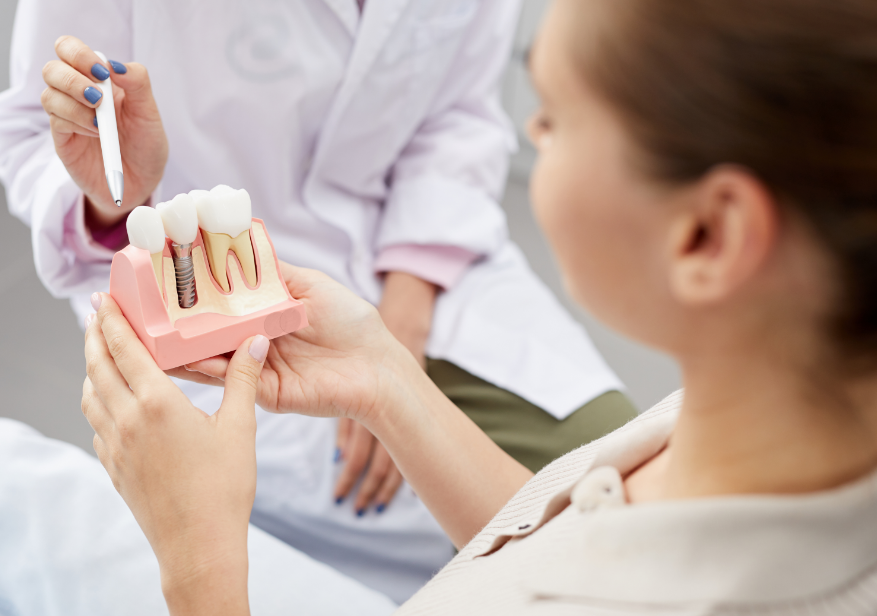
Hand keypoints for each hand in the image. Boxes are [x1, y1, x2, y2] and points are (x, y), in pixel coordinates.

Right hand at [41, 36, 167, 229]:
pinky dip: (77, 123)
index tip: (103, 73)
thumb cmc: (146, 145)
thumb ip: (137, 84)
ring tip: (101, 123)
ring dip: (76, 105)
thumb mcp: (149, 113)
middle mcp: (78, 94)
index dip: (79, 54)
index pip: (70, 49)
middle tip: (98, 97)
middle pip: (52, 69)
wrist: (142, 182)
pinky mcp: (63, 138)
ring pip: (49, 95)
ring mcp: (68, 116)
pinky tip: (96, 133)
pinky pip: (56, 121)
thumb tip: (115, 65)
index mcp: (98, 80)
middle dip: (73, 79)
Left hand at [82, 292, 265, 613]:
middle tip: (96, 316)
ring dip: (92, 369)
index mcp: (157, 404)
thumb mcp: (240, 429)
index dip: (111, 320)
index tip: (102, 298)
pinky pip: (96, 424)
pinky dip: (97, 402)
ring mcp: (115, 446)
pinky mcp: (114, 467)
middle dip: (94, 337)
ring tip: (101, 355)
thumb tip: (256, 341)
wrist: (198, 545)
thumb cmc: (223, 489)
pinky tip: (113, 404)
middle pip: (97, 367)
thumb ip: (243, 380)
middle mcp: (127, 420)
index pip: (124, 350)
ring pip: (90, 395)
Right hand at [170, 264, 531, 547]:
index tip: (157, 280)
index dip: (190, 295)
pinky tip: (184, 355)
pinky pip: (228, 379)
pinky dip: (205, 368)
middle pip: (204, 333)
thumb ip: (273, 272)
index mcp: (263, 315)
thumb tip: (238, 246)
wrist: (376, 366)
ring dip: (179, 348)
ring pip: (208, 358)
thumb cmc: (351, 323)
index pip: (217, 305)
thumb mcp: (310, 286)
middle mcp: (253, 341)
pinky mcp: (261, 392)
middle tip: (136, 312)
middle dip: (172, 324)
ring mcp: (255, 367)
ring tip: (147, 335)